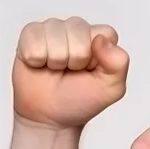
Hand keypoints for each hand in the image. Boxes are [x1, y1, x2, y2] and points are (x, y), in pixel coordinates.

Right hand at [12, 16, 129, 129]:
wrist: (49, 118)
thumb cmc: (79, 101)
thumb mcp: (111, 89)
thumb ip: (118, 63)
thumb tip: (101, 40)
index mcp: (100, 39)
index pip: (104, 32)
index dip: (96, 57)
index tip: (90, 72)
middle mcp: (78, 30)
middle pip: (78, 30)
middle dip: (74, 59)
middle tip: (70, 73)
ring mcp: (53, 30)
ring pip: (55, 33)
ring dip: (55, 59)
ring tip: (55, 70)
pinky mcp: (31, 34)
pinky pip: (33, 36)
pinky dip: (36, 57)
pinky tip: (39, 65)